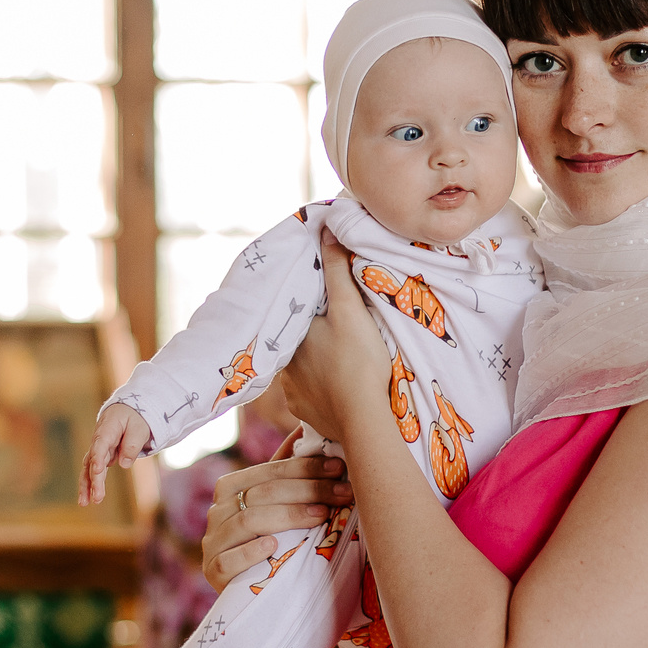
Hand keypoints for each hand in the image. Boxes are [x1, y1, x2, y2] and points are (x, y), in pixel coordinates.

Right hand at [81, 403, 150, 505]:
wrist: (125, 410)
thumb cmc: (134, 417)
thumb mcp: (140, 427)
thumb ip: (132, 444)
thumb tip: (124, 464)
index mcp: (108, 428)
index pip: (100, 444)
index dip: (98, 457)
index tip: (98, 470)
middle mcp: (99, 440)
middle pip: (93, 460)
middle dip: (94, 479)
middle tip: (96, 497)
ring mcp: (99, 449)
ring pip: (90, 468)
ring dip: (87, 485)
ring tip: (84, 503)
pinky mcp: (102, 456)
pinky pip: (95, 471)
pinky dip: (92, 484)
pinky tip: (89, 498)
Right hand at [200, 452, 353, 590]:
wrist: (255, 592)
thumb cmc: (272, 539)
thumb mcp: (279, 504)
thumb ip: (287, 472)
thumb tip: (307, 427)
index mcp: (231, 487)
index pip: (270, 471)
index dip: (306, 468)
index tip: (340, 469)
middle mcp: (217, 511)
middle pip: (262, 493)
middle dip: (307, 490)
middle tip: (343, 493)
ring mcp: (212, 543)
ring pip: (248, 521)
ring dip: (288, 517)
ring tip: (321, 516)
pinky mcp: (212, 572)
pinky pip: (228, 560)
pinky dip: (251, 552)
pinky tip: (274, 547)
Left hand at [271, 238, 391, 442]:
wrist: (363, 417)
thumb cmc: (358, 359)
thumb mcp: (350, 308)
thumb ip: (336, 270)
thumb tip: (325, 230)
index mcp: (293, 336)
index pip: (297, 315)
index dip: (310, 308)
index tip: (326, 306)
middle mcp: (284, 365)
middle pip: (298, 343)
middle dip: (313, 338)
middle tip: (335, 336)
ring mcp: (292, 392)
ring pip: (301, 370)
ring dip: (315, 366)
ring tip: (338, 363)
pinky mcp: (303, 413)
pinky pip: (309, 396)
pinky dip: (320, 391)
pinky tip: (335, 388)